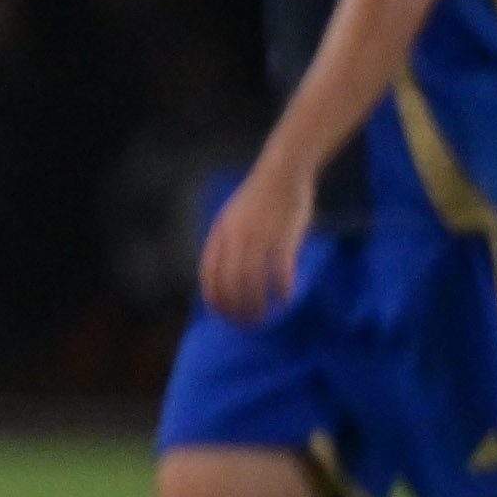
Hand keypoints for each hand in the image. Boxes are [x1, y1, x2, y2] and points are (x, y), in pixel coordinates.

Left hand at [198, 161, 318, 328]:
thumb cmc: (258, 198)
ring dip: (258, 304)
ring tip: (265, 317)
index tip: (222, 315)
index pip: (209, 276)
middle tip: (247, 324)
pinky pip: (280, 271)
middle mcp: (236, 240)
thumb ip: (226, 243)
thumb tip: (225, 271)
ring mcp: (259, 239)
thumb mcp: (231, 219)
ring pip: (253, 282)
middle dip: (236, 309)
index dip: (214, 299)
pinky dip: (282, 288)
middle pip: (230, 285)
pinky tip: (286, 298)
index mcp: (220, 235)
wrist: (281, 172)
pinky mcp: (284, 238)